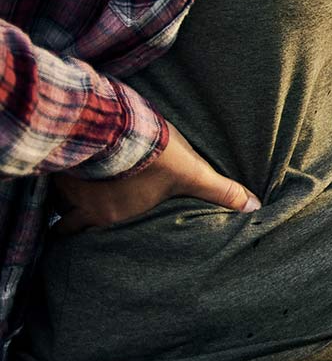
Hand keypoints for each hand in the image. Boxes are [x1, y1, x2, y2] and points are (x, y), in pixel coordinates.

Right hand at [50, 124, 259, 233]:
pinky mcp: (57, 163)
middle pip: (68, 226)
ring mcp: (68, 186)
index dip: (91, 236)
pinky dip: (54, 174)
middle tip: (71, 223)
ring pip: (56, 201)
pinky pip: (48, 177)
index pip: (95, 236)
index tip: (89, 236)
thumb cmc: (157, 153)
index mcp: (115, 216)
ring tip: (67, 192)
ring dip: (62, 196)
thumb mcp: (194, 173)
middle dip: (70, 223)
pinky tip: (56, 164)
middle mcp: (87, 208)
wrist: (118, 124)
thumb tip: (254, 208)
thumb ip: (221, 191)